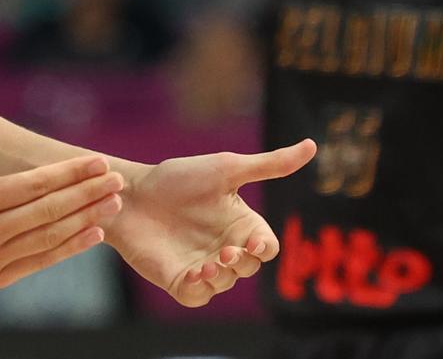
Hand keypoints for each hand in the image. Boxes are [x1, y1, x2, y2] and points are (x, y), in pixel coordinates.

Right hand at [0, 124, 124, 288]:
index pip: (35, 185)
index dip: (70, 173)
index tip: (99, 161)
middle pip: (48, 211)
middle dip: (87, 194)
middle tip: (117, 181)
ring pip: (48, 238)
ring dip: (85, 220)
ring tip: (113, 204)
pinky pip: (38, 261)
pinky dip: (68, 248)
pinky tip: (93, 232)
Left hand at [105, 138, 316, 306]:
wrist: (129, 191)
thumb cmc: (178, 177)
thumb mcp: (227, 169)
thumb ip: (270, 165)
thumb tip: (313, 145)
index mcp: (240, 223)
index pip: (267, 247)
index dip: (265, 250)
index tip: (253, 243)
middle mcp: (225, 246)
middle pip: (249, 268)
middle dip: (241, 264)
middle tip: (225, 252)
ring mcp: (202, 265)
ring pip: (225, 284)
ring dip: (221, 277)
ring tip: (207, 264)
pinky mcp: (177, 279)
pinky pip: (197, 297)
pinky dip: (200, 290)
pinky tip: (192, 274)